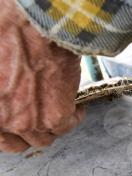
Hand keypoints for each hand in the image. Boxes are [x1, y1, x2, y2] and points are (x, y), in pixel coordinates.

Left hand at [0, 1, 84, 152]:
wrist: (33, 30)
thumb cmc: (7, 40)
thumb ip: (2, 94)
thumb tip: (13, 97)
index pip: (1, 139)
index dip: (12, 133)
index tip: (21, 126)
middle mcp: (4, 123)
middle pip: (22, 143)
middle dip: (32, 133)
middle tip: (41, 120)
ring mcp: (29, 123)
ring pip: (45, 139)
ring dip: (54, 127)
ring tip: (62, 113)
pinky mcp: (55, 117)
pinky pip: (69, 126)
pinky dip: (76, 117)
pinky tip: (78, 107)